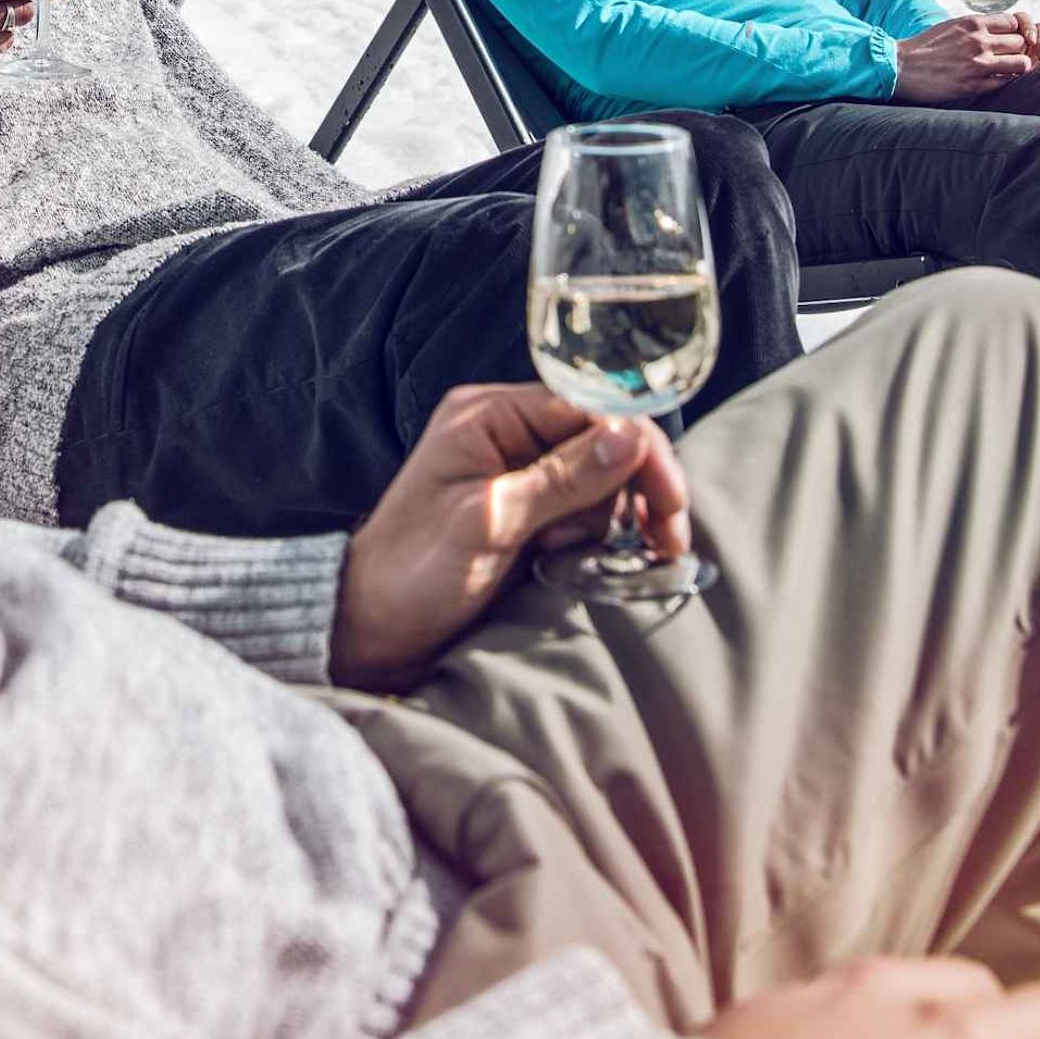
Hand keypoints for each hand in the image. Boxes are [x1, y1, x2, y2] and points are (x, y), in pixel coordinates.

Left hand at [330, 384, 685, 689]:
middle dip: (636, 488)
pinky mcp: (524, 511)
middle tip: (662, 543)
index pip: (590, 408)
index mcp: (489, 415)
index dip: (639, 451)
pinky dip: (598, 534)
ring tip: (594, 557)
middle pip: (603, 439)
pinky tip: (591, 560)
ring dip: (615, 518)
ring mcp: (516, 472)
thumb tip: (630, 437)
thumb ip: (560, 479)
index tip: (669, 506)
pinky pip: (582, 508)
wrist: (370, 630)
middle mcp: (506, 432)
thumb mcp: (489, 523)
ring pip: (600, 478)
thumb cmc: (412, 572)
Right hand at [895, 14, 1039, 102]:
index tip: (1008, 40)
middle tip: (1010, 57)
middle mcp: (979, 41)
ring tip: (1007, 71)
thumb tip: (995, 30)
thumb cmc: (924, 46)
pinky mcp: (974, 85)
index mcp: (972, 23)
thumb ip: (974, 27)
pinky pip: (1006, 82)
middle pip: (1021, 42)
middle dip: (1018, 50)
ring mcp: (978, 64)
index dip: (1014, 32)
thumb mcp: (951, 26)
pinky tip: (995, 82)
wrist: (901, 67)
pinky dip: (1005, 82)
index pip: (1013, 22)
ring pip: (1022, 63)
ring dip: (1017, 67)